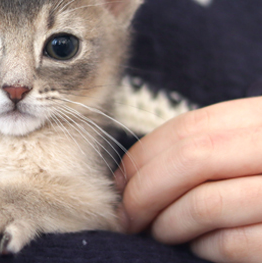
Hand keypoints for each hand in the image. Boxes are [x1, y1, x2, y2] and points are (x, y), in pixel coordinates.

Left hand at [115, 97, 261, 261]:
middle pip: (190, 161)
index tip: (120, 183)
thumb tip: (129, 176)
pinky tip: (198, 248)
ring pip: (206, 204)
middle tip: (127, 216)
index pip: (185, 130)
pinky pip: (235, 243)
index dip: (143, 158)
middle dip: (144, 192)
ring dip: (168, 224)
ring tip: (158, 232)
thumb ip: (199, 149)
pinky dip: (204, 248)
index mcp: (261, 118)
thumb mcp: (244, 144)